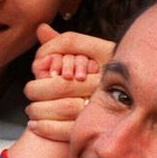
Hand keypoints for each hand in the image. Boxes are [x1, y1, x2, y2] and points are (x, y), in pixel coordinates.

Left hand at [24, 24, 113, 141]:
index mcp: (108, 53)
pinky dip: (46, 128)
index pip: (71, 43)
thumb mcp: (86, 55)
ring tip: (31, 110)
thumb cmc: (99, 76)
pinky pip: (68, 129)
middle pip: (62, 83)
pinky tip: (35, 125)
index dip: (48, 52)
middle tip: (29, 91)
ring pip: (64, 107)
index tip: (37, 64)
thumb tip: (40, 28)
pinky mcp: (98, 126)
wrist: (127, 110)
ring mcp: (106, 104)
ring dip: (39, 110)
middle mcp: (109, 78)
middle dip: (38, 88)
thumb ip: (63, 43)